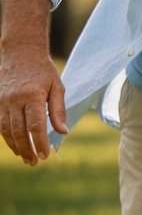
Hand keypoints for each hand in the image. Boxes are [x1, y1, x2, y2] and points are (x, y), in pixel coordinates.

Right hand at [0, 46, 66, 165]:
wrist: (20, 52)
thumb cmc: (43, 71)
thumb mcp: (57, 87)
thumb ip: (58, 110)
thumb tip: (63, 132)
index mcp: (32, 96)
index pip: (35, 125)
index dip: (39, 142)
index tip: (45, 155)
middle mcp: (14, 99)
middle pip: (18, 131)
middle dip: (26, 149)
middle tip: (34, 162)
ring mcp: (2, 100)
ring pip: (5, 130)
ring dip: (15, 146)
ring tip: (25, 157)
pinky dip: (6, 136)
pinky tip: (14, 144)